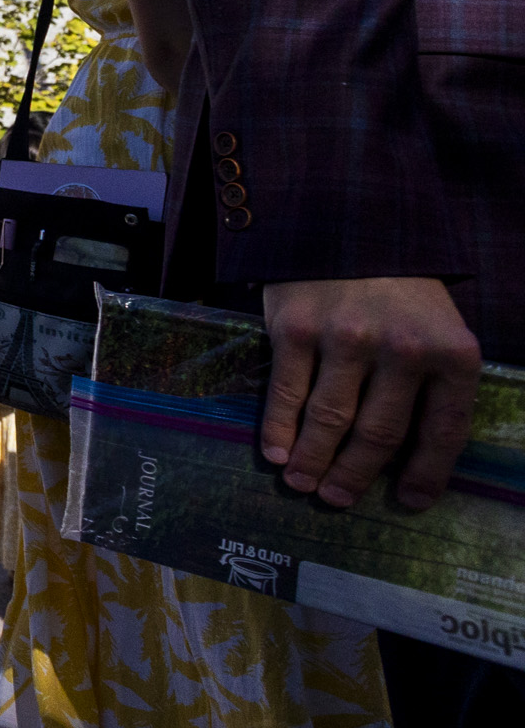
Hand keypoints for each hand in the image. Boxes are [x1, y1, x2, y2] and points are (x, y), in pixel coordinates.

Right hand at [260, 277, 480, 509]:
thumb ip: (430, 383)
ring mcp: (346, 338)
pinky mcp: (295, 328)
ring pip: (329, 420)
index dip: (427, 474)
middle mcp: (402, 347)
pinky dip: (278, 431)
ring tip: (302, 484)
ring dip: (314, 461)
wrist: (346, 225)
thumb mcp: (436, 329)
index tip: (410, 502)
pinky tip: (277, 453)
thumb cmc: (397, 290)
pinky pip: (286, 393)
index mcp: (451, 352)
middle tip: (337, 499)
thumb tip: (408, 458)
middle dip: (355, 475)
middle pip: (379, 433)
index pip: (444, 430)